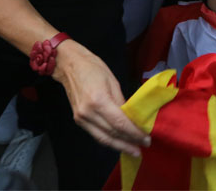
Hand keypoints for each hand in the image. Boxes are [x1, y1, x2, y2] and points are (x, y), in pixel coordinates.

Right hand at [53, 41, 149, 155]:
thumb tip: (131, 118)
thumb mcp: (113, 82)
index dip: (134, 133)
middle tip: (142, 147)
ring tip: (132, 149)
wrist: (69, 65)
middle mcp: (88, 113)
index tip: (146, 138)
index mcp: (99, 100)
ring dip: (119, 146)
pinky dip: (108, 139)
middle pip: (111, 134)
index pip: (120, 123)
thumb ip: (122, 102)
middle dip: (128, 143)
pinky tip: (118, 141)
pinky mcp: (78, 120)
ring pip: (103, 138)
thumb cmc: (92, 68)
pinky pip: (96, 134)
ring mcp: (81, 118)